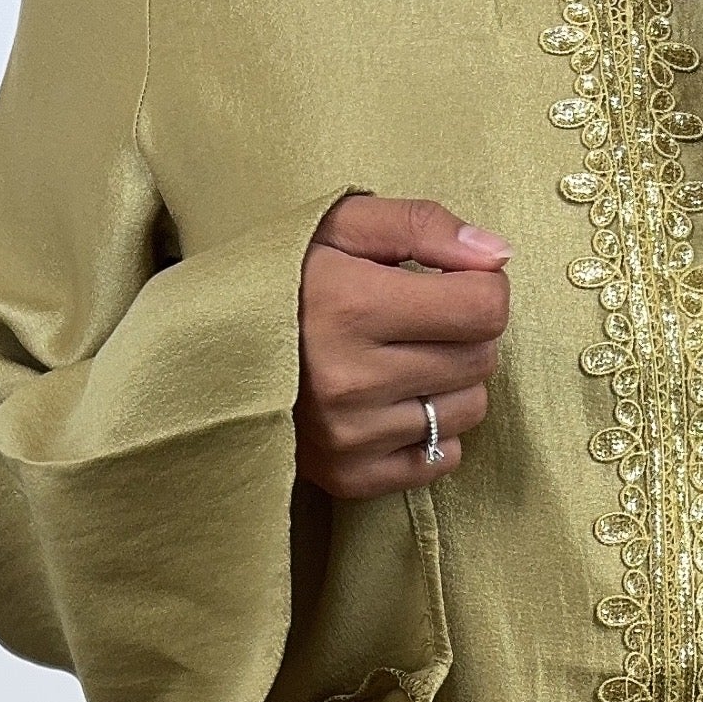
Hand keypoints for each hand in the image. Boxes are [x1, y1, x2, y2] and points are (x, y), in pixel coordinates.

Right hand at [296, 196, 512, 500]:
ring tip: (404, 360)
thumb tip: (497, 255)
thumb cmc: (282, 278)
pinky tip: (394, 402)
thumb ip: (423, 226)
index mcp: (352, 306)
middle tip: (421, 319)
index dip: (481, 288)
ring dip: (451, 382)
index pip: (484, 309)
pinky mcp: (348, 475)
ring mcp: (350, 436)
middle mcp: (352, 379)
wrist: (205, 348)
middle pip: (480, 359)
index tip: (451, 282)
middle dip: (465, 331)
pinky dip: (431, 431)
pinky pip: (439, 459)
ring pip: (468, 411)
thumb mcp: (341, 225)